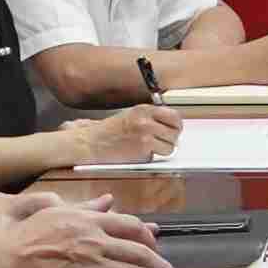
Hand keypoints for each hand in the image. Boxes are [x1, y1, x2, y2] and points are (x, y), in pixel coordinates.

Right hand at [1, 190, 174, 267]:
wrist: (6, 259)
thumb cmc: (28, 235)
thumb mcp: (58, 212)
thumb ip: (87, 208)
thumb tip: (108, 200)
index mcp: (89, 222)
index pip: (130, 226)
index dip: (148, 237)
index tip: (157, 246)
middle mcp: (94, 241)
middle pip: (138, 252)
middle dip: (162, 264)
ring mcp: (89, 265)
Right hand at [69, 95, 187, 167]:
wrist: (92, 143)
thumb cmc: (109, 132)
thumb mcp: (131, 116)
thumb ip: (150, 118)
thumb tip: (170, 125)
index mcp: (144, 109)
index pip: (174, 116)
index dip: (175, 126)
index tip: (172, 131)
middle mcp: (146, 120)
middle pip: (176, 132)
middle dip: (170, 139)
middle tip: (160, 142)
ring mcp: (145, 134)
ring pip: (170, 146)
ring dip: (162, 151)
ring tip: (148, 149)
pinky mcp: (143, 149)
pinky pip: (159, 156)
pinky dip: (152, 158)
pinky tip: (140, 154)